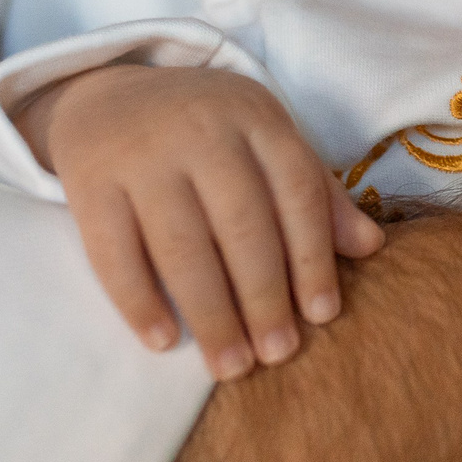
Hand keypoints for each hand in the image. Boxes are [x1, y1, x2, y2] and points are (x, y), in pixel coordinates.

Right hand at [14, 63, 385, 379]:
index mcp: (255, 117)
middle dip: (264, 298)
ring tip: (232, 365)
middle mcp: (200, 130)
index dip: (313, 257)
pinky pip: (115, 253)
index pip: (296, 192)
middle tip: (278, 355)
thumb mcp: (266, 141)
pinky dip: (140, 302)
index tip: (322, 315)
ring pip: (183, 246)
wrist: (108, 95)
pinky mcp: (90, 182)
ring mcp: (142, 155)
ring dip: (211, 314)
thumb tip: (370, 247)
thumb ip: (316, 193)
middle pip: (242, 225)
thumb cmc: (208, 132)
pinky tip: (164, 341)